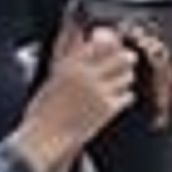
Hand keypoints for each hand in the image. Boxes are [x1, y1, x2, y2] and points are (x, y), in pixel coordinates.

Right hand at [15, 23, 144, 171]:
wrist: (44, 139)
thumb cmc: (43, 109)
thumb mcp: (53, 75)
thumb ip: (67, 52)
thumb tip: (77, 32)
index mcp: (72, 64)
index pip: (104, 42)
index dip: (112, 41)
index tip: (114, 43)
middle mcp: (88, 75)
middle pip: (122, 56)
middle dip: (125, 58)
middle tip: (125, 60)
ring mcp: (100, 92)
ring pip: (127, 76)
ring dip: (125, 78)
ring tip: (116, 83)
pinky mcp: (107, 109)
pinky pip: (128, 96)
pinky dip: (124, 97)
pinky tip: (115, 99)